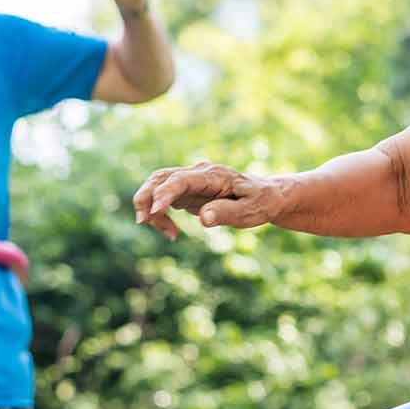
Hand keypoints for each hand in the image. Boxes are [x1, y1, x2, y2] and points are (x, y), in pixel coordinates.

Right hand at [132, 161, 284, 239]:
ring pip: (156, 188)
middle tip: (144, 222)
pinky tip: (172, 233)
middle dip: (145, 198)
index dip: (165, 194)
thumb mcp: (250, 211)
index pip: (180, 180)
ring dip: (150, 209)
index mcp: (212, 175)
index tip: (154, 212)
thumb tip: (203, 218)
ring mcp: (189, 181)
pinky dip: (159, 216)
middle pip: (159, 178)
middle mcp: (197, 174)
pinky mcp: (185, 191)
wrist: (265, 196)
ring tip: (170, 234)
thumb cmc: (260, 202)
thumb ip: (227, 213)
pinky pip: (162, 200)